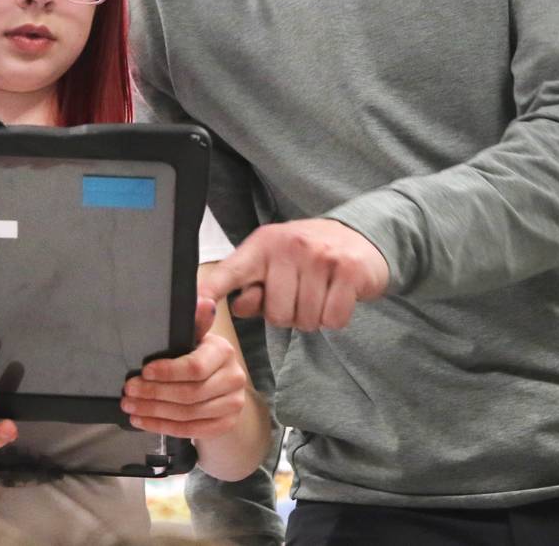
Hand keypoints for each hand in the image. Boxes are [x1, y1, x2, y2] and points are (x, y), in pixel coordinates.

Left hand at [122, 298, 247, 437]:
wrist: (221, 382)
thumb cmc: (199, 354)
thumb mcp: (195, 337)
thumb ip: (194, 323)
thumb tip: (201, 301)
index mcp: (223, 351)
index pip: (195, 367)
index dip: (167, 372)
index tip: (143, 371)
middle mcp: (234, 378)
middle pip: (189, 394)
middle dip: (154, 394)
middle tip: (129, 392)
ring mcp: (233, 404)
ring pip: (188, 414)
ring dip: (154, 412)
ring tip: (130, 407)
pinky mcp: (226, 424)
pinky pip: (191, 430)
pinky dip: (163, 427)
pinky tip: (143, 421)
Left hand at [199, 219, 389, 329]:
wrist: (359, 237)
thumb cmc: (307, 257)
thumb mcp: (273, 265)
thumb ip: (252, 288)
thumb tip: (237, 307)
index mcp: (261, 245)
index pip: (230, 272)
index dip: (210, 293)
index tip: (199, 308)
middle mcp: (287, 246)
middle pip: (276, 315)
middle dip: (289, 316)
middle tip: (300, 295)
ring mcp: (319, 256)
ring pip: (305, 320)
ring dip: (313, 318)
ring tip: (318, 294)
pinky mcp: (348, 270)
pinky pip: (333, 319)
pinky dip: (334, 319)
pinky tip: (336, 297)